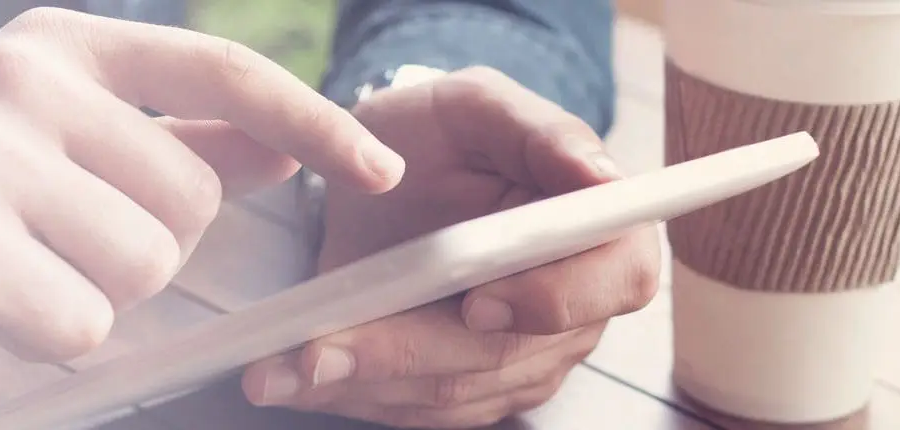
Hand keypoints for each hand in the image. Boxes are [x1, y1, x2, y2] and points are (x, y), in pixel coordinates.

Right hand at [0, 7, 405, 404]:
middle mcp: (22, 83)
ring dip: (96, 296)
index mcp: (55, 49)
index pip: (220, 72)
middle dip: (144, 247)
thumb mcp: (50, 147)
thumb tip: (277, 144)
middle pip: (189, 198)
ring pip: (144, 263)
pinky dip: (48, 339)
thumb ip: (165, 142)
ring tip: (18, 274)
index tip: (377, 165)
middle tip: (55, 246)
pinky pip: (83, 322)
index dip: (313, 119)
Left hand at [241, 67, 660, 427]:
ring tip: (284, 365)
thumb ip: (538, 128)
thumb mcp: (476, 105)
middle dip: (407, 352)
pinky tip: (293, 376)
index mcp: (602, 230)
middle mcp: (577, 306)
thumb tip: (597, 173)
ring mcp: (525, 357)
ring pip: (451, 392)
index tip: (475, 302)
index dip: (551, 300)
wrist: (384, 173)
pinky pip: (415, 409)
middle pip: (508, 353)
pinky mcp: (469, 389)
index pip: (615, 280)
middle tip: (321, 349)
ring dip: (363, 381)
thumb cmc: (439, 133)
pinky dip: (351, 393)